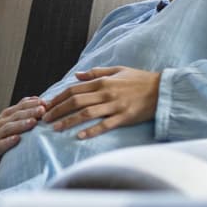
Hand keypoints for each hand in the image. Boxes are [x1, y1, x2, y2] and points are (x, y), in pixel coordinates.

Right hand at [0, 97, 44, 169]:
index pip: (19, 107)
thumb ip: (21, 110)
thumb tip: (37, 99)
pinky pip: (0, 145)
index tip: (44, 102)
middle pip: (16, 116)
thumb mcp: (7, 119)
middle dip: (29, 112)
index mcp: (6, 117)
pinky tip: (17, 139)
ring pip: (8, 128)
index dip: (31, 104)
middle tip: (42, 110)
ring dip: (21, 125)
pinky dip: (8, 141)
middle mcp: (1, 124)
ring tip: (33, 122)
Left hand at [43, 66, 160, 139]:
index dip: (58, 98)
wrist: (162, 89)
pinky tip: (79, 136)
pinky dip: (91, 131)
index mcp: (102, 82)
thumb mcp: (117, 70)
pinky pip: (105, 125)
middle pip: (75, 101)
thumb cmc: (139, 79)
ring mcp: (115, 106)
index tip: (47, 105)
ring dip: (69, 121)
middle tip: (45, 119)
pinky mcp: (124, 117)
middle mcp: (106, 93)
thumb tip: (76, 76)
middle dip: (58, 110)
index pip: (74, 90)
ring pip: (86, 114)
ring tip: (55, 128)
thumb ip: (96, 73)